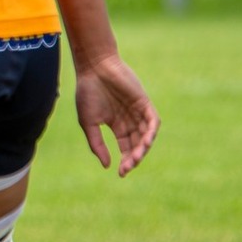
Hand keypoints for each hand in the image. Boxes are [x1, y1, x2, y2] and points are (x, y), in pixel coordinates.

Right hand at [74, 53, 158, 175]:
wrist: (94, 69)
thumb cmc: (88, 93)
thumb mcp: (89, 123)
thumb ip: (97, 144)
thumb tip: (107, 165)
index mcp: (117, 126)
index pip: (125, 147)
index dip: (125, 161)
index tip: (121, 173)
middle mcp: (130, 120)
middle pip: (137, 144)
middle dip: (134, 157)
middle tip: (128, 167)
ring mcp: (138, 111)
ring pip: (146, 135)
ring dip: (143, 148)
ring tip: (137, 157)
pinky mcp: (144, 103)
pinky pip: (153, 120)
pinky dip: (151, 132)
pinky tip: (145, 142)